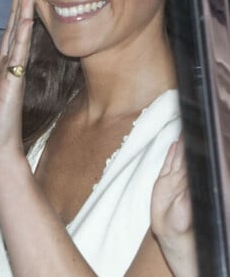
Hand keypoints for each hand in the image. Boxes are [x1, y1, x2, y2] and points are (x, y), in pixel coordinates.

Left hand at [0, 0, 34, 166]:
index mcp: (1, 67)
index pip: (8, 33)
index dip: (13, 12)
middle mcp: (10, 66)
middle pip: (15, 29)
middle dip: (21, 5)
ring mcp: (13, 74)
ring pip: (19, 38)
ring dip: (24, 14)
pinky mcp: (13, 84)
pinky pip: (17, 56)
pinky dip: (21, 37)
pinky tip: (25, 21)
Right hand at [151, 137, 197, 276]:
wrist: (171, 235)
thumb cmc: (180, 226)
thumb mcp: (181, 212)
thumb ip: (181, 195)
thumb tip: (183, 181)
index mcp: (189, 184)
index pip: (193, 162)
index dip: (194, 149)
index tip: (196, 133)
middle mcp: (183, 179)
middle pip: (187, 156)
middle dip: (189, 142)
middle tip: (191, 124)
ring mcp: (174, 180)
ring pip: (178, 158)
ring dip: (181, 144)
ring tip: (184, 129)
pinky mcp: (164, 182)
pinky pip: (168, 164)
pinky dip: (171, 154)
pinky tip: (175, 144)